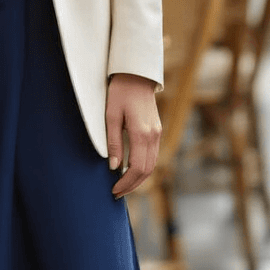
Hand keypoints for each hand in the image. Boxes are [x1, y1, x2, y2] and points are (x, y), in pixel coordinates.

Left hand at [105, 73, 160, 197]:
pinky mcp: (157, 131)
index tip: (114, 190)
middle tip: (116, 193)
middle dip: (132, 185)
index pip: (137, 167)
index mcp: (142, 132)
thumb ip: (113, 142)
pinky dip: (143, 168)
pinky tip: (130, 171)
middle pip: (147, 170)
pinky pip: (152, 155)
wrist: (136, 75)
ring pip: (152, 164)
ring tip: (122, 186)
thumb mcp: (111, 116)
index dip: (126, 182)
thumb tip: (114, 167)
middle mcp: (153, 135)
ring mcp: (157, 133)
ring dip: (138, 179)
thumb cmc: (120, 93)